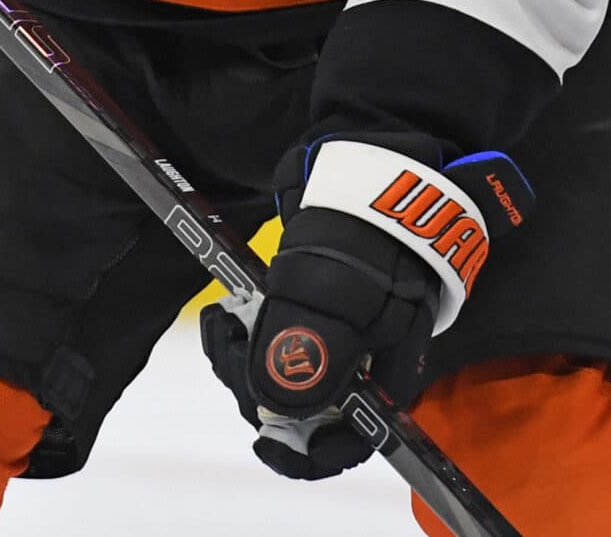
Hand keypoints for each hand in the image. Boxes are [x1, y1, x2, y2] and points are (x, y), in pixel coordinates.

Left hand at [200, 139, 530, 478]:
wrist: (378, 159)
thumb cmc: (365, 230)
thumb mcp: (335, 292)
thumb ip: (309, 352)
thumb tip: (275, 410)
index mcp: (386, 374)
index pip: (347, 441)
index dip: (304, 451)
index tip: (260, 436)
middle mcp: (367, 364)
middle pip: (308, 411)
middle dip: (258, 388)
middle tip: (227, 340)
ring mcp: (346, 335)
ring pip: (288, 375)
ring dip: (247, 360)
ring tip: (224, 322)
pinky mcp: (321, 307)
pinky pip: (281, 342)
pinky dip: (251, 335)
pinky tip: (230, 315)